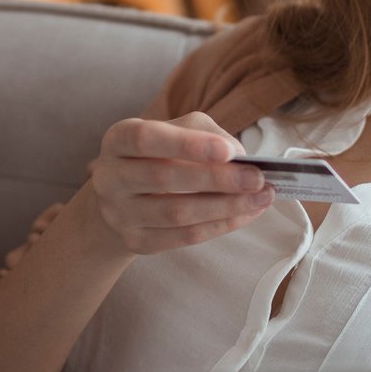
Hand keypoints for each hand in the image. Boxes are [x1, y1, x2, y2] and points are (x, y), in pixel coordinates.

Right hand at [83, 112, 274, 255]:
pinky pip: (182, 238)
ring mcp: (120, 214)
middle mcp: (110, 177)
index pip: (146, 139)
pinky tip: (245, 215)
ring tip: (260, 198)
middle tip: (257, 179)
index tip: (228, 151)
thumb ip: (204, 133)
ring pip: (176, 214)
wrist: (122, 196)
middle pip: (163, 179)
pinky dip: (219, 226)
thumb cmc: (157, 154)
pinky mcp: (136, 242)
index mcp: (117, 139)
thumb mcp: (172, 130)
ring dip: (225, 207)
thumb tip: (238, 157)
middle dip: (217, 179)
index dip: (187, 144)